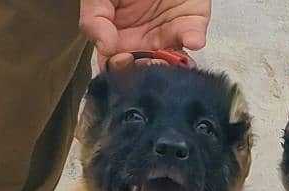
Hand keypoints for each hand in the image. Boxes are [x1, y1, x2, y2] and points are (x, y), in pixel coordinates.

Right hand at [80, 0, 210, 66]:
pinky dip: (193, 39)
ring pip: (172, 64)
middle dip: (147, 72)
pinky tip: (191, 40)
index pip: (118, 67)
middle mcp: (145, 45)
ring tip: (166, 58)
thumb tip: (105, 48)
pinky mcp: (190, 25)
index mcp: (119, 41)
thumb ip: (94, 19)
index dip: (120, 70)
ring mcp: (168, 37)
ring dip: (171, 66)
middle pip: (147, 72)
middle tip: (147, 63)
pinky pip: (194, 37)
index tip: (122, 60)